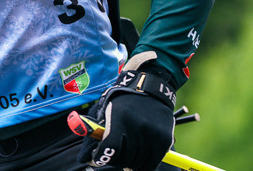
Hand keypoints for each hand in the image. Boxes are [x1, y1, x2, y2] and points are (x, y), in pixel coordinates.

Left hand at [79, 52, 175, 170]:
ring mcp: (153, 135)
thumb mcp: (108, 109)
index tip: (97, 159)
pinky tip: (138, 159)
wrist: (151, 89)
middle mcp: (138, 127)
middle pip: (124, 159)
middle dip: (115, 161)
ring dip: (130, 164)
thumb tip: (88, 156)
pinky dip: (144, 165)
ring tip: (127, 157)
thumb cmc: (124, 101)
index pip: (110, 148)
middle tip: (113, 158)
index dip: (101, 157)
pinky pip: (153, 163)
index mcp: (121, 119)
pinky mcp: (165, 140)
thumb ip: (99, 131)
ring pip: (138, 163)